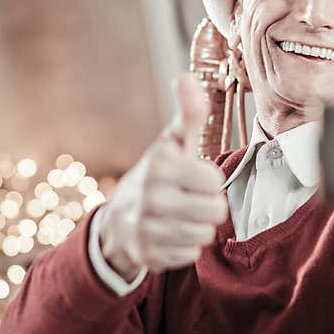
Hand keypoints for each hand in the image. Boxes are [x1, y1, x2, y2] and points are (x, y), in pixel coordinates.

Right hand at [98, 73, 228, 279]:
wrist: (118, 220)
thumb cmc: (158, 175)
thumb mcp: (171, 144)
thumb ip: (188, 114)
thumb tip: (186, 77)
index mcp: (159, 165)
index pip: (213, 180)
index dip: (208, 180)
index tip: (193, 178)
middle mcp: (150, 197)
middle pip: (215, 211)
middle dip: (208, 206)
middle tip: (190, 200)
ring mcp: (146, 229)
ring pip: (204, 234)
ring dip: (198, 226)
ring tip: (181, 216)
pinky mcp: (148, 255)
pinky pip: (190, 254)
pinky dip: (185, 247)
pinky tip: (171, 234)